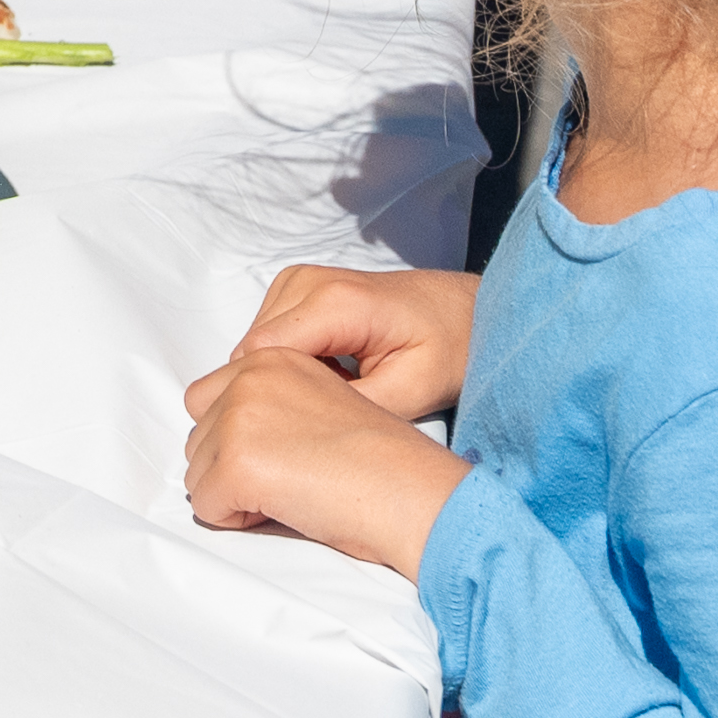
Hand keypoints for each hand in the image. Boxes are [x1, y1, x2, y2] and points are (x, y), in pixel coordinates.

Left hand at [181, 346, 470, 577]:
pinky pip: (206, 504)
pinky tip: (284, 511)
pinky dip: (234, 519)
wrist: (412, 491)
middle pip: (198, 435)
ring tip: (290, 494)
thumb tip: (226, 438)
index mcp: (272, 357)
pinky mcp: (237, 462)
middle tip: (288, 481)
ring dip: (232, 492)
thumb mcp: (318, 404)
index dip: (240, 440)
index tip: (287, 456)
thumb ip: (271, 404)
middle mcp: (249, 376)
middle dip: (229, 466)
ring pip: (198, 471)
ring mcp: (239, 417)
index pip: (209, 399)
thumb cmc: (381, 462)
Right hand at [223, 263, 476, 417]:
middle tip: (318, 422)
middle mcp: (306, 281)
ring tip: (330, 397)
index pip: (260, 354)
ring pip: (255, 345)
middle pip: (252, 351)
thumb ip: (347, 406)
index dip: (266, 400)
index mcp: (334, 302)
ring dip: (280, 377)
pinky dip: (287, 362)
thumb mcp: (411, 392)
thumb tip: (293, 426)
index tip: (291, 437)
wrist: (465, 312)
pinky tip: (327, 377)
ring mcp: (298, 280)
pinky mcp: (297, 288)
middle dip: (274, 391)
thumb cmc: (448, 349)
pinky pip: (268, 335)